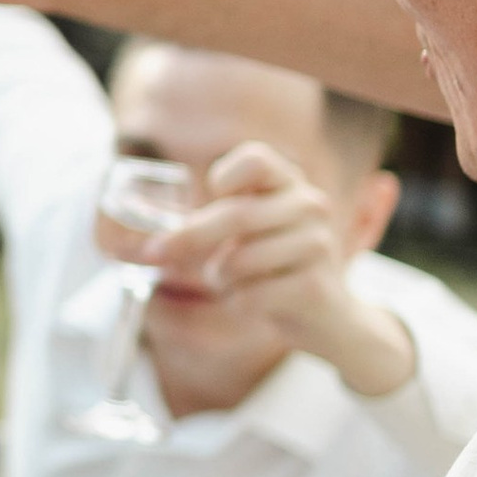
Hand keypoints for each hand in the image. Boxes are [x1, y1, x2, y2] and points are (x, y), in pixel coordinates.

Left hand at [160, 142, 413, 392]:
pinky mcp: (314, 287)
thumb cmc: (273, 266)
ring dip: (219, 278)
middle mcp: (309, 206)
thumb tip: (149, 245)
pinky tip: (256, 301)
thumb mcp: (248, 231)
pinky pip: (250, 295)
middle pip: (235, 215)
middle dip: (188, 238)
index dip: (226, 175)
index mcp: (289, 183)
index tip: (212, 193)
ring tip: (233, 281)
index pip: (256, 159)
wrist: (327, 317)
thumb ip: (211, 220)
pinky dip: (238, 303)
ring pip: (238, 261)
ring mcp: (317, 246)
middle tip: (154, 253)